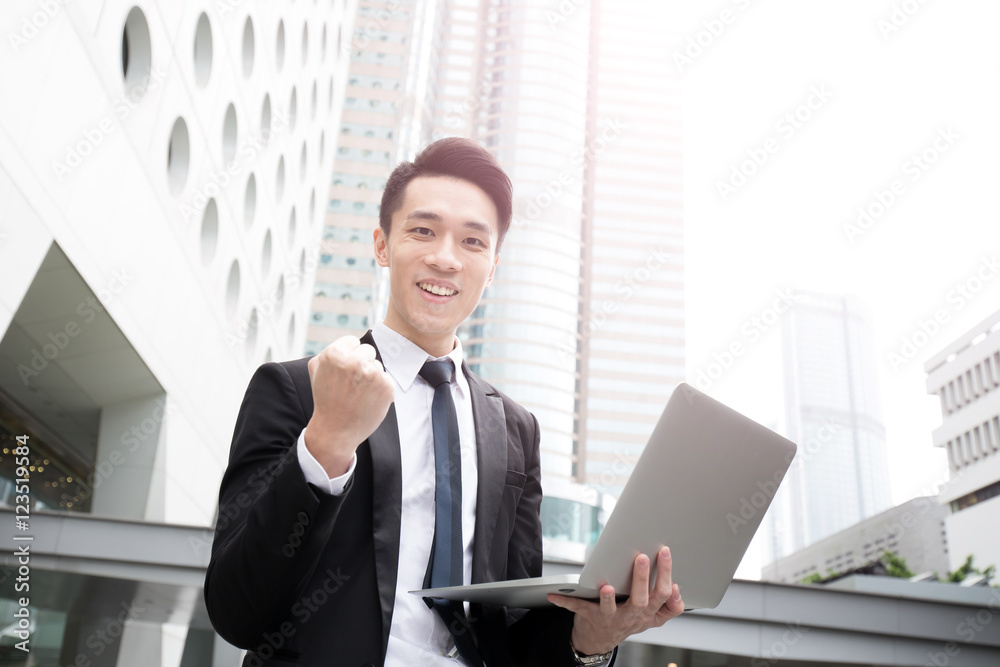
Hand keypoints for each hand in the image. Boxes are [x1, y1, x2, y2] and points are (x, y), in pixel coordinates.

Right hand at [304, 336, 394, 476]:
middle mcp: (355, 361)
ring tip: (358, 394)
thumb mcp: (316, 370)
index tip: (343, 372)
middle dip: (362, 364)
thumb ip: (329, 350)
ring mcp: (373, 374)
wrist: (336, 430)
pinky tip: (368, 400)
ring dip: (371, 377)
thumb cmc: (326, 399)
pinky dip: (380, 389)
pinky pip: (386, 379)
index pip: (353, 341)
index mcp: (335, 354)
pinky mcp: (387, 386)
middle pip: (368, 350)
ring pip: (377, 365)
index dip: (348, 356)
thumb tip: (348, 341)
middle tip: (351, 383)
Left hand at [547, 546, 683, 655]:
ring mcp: (610, 618)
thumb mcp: (652, 617)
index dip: (666, 575)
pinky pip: (577, 608)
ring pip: (611, 609)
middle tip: (641, 557)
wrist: (601, 639)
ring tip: (606, 587)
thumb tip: (676, 588)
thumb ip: (669, 606)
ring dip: (608, 598)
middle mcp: (631, 616)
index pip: (663, 594)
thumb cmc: (628, 620)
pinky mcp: (590, 617)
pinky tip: (554, 595)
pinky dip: (565, 602)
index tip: (664, 553)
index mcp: (647, 613)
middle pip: (641, 600)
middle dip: (642, 579)